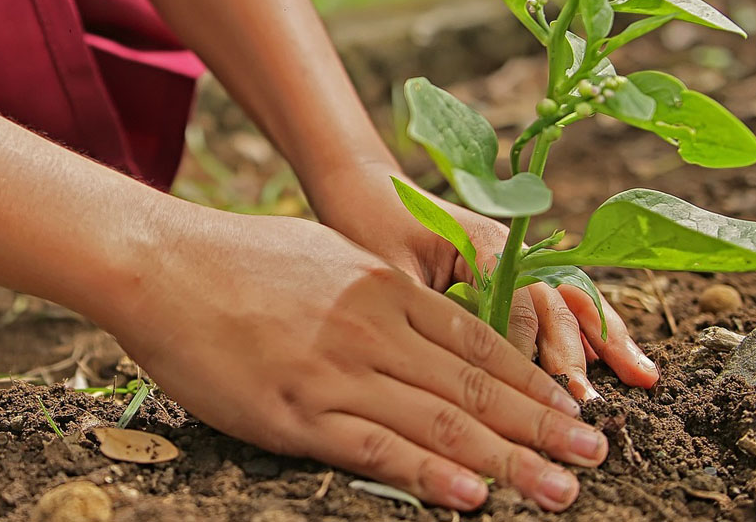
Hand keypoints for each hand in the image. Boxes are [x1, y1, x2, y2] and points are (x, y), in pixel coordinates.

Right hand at [101, 209, 605, 510]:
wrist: (161, 262)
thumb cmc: (239, 260)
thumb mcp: (327, 258)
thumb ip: (379, 293)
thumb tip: (419, 325)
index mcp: (385, 289)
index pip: (480, 343)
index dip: (534, 380)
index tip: (574, 408)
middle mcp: (374, 328)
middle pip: (476, 386)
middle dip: (542, 424)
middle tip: (594, 454)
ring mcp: (336, 370)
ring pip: (439, 421)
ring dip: (508, 458)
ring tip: (560, 488)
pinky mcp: (295, 411)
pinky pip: (374, 448)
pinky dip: (428, 475)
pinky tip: (471, 497)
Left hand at [309, 162, 658, 399]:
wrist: (366, 189)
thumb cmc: (369, 227)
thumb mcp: (389, 271)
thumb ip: (426, 310)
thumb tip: (453, 368)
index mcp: (483, 242)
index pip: (520, 301)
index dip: (529, 349)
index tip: (534, 395)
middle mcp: (512, 248)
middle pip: (557, 302)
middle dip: (578, 354)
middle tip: (591, 405)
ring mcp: (519, 258)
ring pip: (573, 300)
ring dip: (607, 340)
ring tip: (644, 378)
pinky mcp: (515, 271)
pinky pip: (560, 301)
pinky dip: (591, 330)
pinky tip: (616, 360)